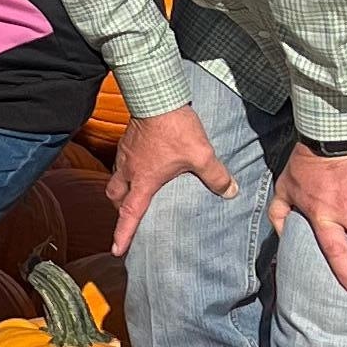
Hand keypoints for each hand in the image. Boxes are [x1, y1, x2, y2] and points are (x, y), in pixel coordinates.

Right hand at [109, 101, 236, 254]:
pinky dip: (127, 171)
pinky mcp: (127, 141)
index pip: (130, 214)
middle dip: (120, 210)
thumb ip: (216, 176)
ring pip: (115, 180)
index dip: (123, 234)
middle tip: (128, 216)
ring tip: (133, 193)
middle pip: (115, 198)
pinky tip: (142, 165)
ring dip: (121, 191)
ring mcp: (125, 155)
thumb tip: (231, 191)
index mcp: (145, 181)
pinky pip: (121, 163)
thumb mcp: (202, 155)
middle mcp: (129, 171)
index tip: (116, 249)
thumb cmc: (175, 129)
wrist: (156, 97)